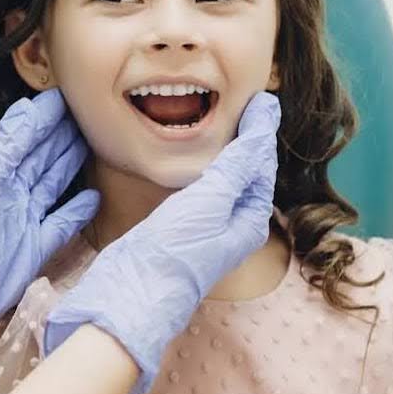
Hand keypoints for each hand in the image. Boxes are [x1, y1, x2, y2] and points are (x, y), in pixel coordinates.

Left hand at [0, 90, 99, 393]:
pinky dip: (78, 210)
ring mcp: (24, 220)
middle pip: (42, 157)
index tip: (68, 95)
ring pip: (53, 184)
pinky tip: (94, 196)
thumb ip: (8, 145)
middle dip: (62, 135)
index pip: (24, 137)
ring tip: (93, 143)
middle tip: (89, 113)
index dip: (45, 117)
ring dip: (71, 163)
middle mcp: (9, 192)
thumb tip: (28, 106)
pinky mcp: (37, 248)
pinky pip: (62, 223)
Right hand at [43, 92, 281, 393]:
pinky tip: (194, 158)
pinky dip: (204, 167)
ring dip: (227, 151)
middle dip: (249, 139)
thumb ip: (237, 164)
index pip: (262, 166)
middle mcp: (232, 226)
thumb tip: (263, 127)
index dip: (262, 131)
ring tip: (226, 121)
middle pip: (246, 173)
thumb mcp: (210, 200)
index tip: (262, 98)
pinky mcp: (179, 231)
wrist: (129, 295)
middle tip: (248, 102)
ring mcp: (205, 229)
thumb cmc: (174, 251)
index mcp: (248, 220)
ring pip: (224, 181)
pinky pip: (202, 191)